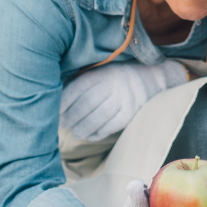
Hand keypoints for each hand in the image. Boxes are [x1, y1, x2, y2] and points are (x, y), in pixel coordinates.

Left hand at [61, 61, 189, 141]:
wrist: (151, 77)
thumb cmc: (116, 77)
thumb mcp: (100, 71)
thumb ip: (81, 81)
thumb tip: (54, 97)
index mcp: (101, 72)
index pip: (77, 89)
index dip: (63, 102)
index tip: (56, 111)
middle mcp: (113, 84)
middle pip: (85, 104)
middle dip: (70, 117)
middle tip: (63, 124)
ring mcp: (124, 99)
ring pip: (98, 118)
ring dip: (82, 128)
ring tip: (75, 132)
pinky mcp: (131, 113)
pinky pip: (110, 127)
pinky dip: (97, 134)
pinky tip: (90, 135)